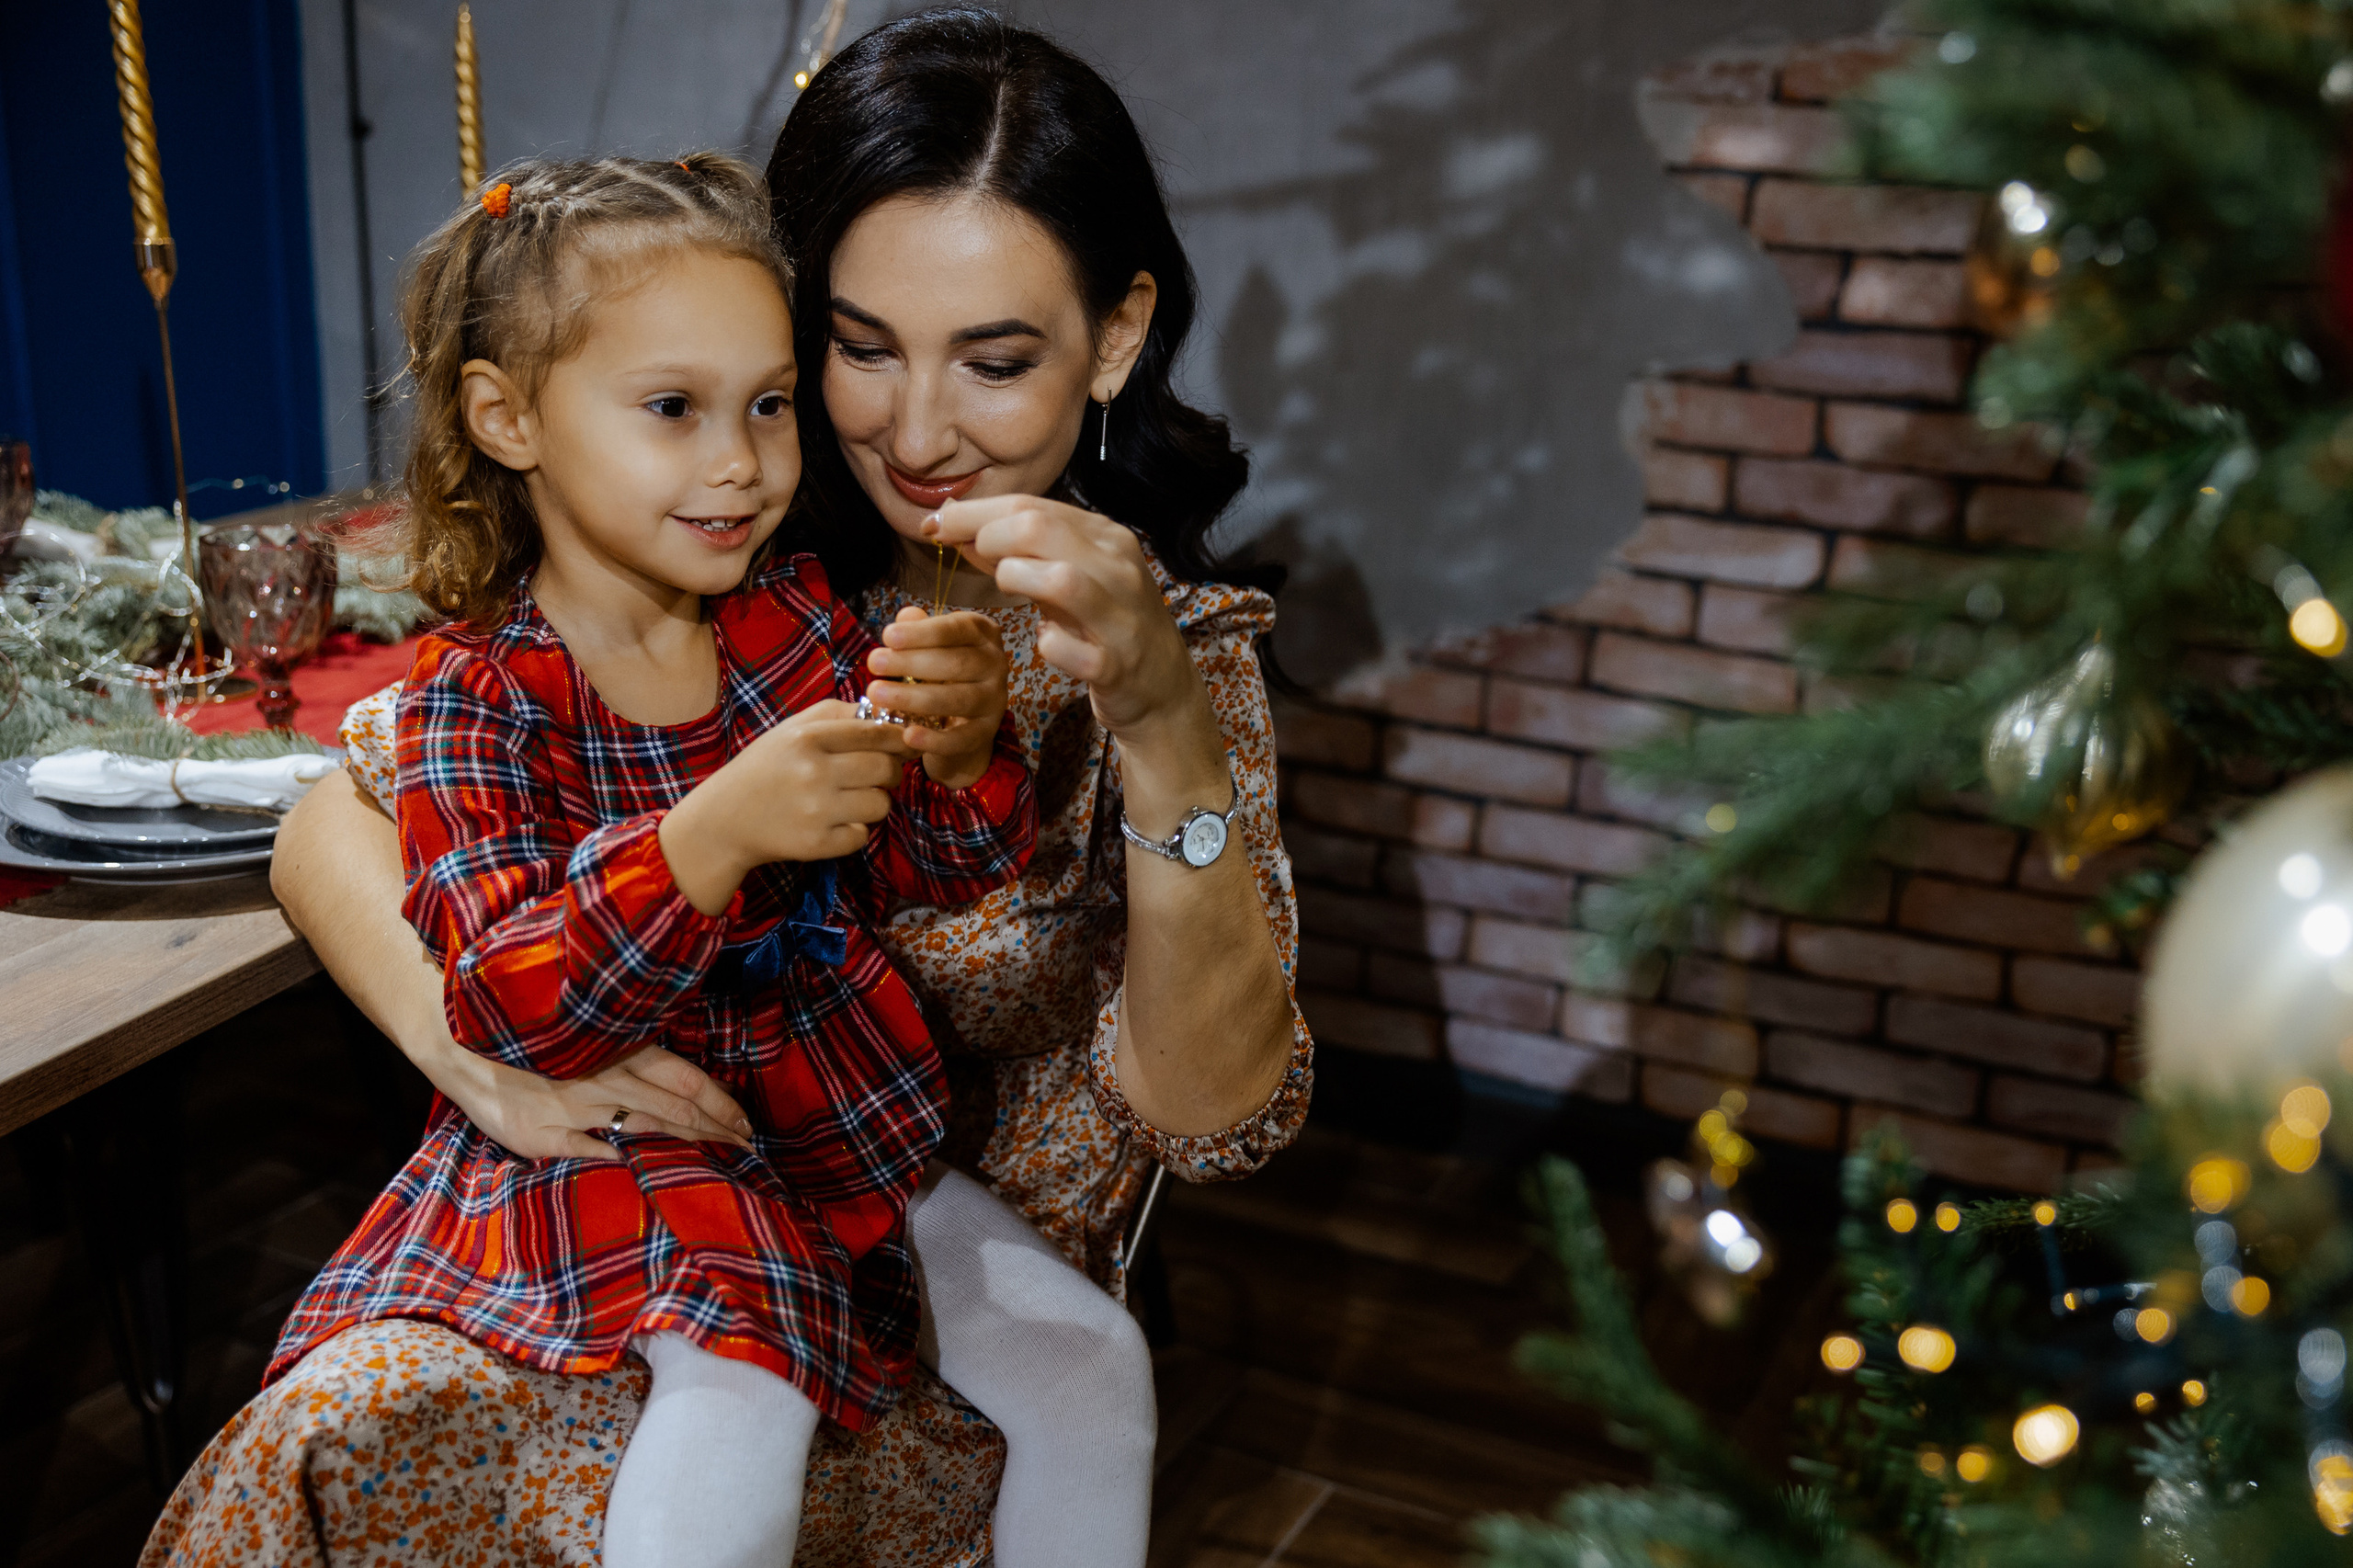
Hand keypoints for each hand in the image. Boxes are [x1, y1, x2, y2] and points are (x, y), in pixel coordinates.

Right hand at [456, 1042, 755, 1161]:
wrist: (461, 1042)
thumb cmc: (534, 1038)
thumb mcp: (588, 1036)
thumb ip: (632, 1056)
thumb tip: (688, 1081)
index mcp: (617, 1050)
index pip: (684, 1078)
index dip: (719, 1102)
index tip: (746, 1124)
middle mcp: (602, 1077)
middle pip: (673, 1108)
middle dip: (715, 1129)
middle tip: (747, 1147)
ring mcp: (572, 1108)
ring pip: (641, 1128)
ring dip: (683, 1146)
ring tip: (718, 1159)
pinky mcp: (542, 1135)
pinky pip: (590, 1151)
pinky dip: (620, 1160)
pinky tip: (646, 1171)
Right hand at [660, 700, 911, 913]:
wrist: (723, 820)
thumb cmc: (766, 768)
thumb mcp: (791, 730)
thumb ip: (837, 714)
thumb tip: (888, 714)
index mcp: (807, 738)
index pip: (875, 732)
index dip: (899, 738)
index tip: (904, 743)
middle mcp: (812, 772)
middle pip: (885, 768)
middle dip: (891, 771)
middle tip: (879, 774)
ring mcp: (815, 811)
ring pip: (880, 804)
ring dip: (874, 802)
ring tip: (852, 799)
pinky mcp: (816, 844)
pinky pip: (863, 835)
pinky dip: (855, 831)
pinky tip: (834, 822)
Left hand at [863, 606, 1009, 789]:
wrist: (964, 714)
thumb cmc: (941, 669)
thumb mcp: (931, 644)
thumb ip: (920, 629)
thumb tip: (906, 616)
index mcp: (983, 635)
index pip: (956, 629)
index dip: (922, 633)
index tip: (888, 636)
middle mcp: (996, 665)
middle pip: (956, 663)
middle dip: (911, 663)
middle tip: (874, 663)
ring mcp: (994, 700)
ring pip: (958, 699)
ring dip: (914, 698)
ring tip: (876, 693)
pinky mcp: (986, 732)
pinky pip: (961, 738)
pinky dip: (935, 739)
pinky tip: (908, 735)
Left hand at [926, 496, 1196, 737]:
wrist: (1161, 685)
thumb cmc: (1105, 624)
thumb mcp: (1066, 576)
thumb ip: (1014, 549)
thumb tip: (952, 519)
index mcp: (1105, 537)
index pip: (1029, 505)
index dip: (972, 513)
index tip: (935, 525)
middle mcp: (1118, 568)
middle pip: (1038, 528)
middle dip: (987, 539)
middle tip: (972, 560)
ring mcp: (1119, 616)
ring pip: (1059, 579)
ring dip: (1016, 579)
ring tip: (1008, 589)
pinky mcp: (1115, 665)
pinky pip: (1065, 648)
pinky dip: (1046, 644)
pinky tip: (1047, 642)